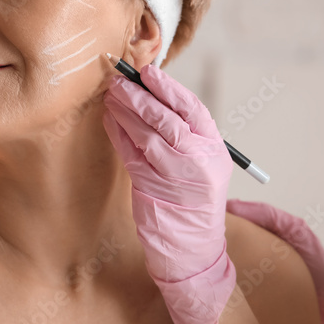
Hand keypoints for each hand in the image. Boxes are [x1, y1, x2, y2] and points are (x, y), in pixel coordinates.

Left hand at [102, 61, 234, 323]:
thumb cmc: (193, 201)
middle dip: (141, 96)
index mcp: (214, 149)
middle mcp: (199, 161)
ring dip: (126, 112)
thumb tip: (152, 96)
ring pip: (147, 135)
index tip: (149, 72)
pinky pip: (132, 155)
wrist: (194, 250)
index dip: (169, 88)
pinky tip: (109, 120)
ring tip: (110, 95)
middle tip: (119, 79)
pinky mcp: (153, 190)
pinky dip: (119, 134)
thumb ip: (184, 135)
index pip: (193, 109)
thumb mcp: (200, 165)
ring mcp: (177, 177)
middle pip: (167, 119)